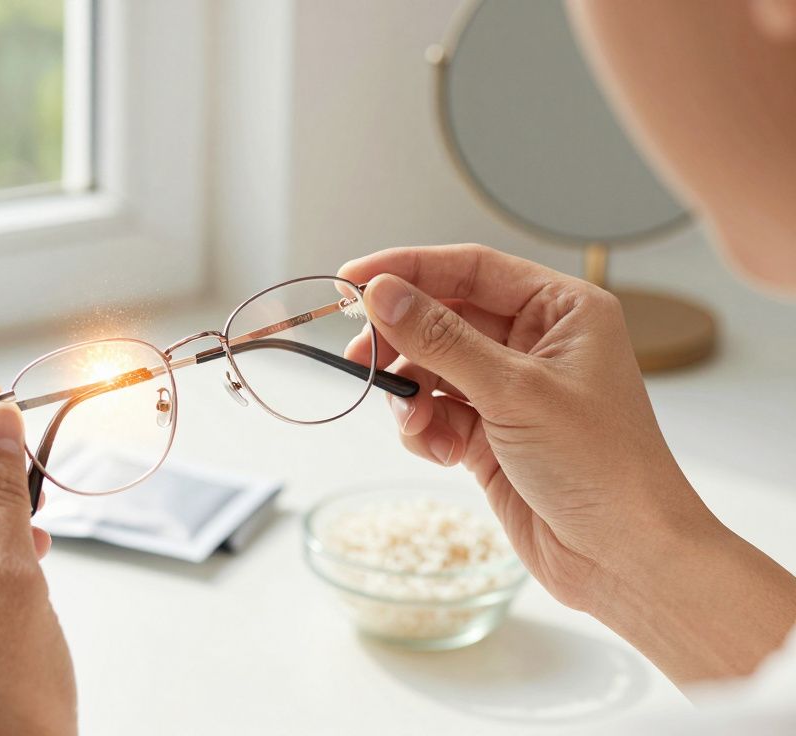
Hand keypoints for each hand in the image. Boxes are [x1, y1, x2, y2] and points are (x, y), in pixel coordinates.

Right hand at [340, 244, 795, 683]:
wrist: (624, 557)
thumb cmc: (602, 467)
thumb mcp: (514, 391)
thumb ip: (441, 339)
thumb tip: (381, 294)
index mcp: (560, 310)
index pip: (469, 268)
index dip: (407, 269)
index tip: (351, 280)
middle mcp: (535, 342)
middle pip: (442, 316)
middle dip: (401, 340)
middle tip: (359, 356)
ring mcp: (510, 389)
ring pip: (431, 367)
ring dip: (412, 394)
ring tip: (416, 423)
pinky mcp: (490, 433)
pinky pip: (435, 412)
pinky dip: (425, 430)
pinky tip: (442, 452)